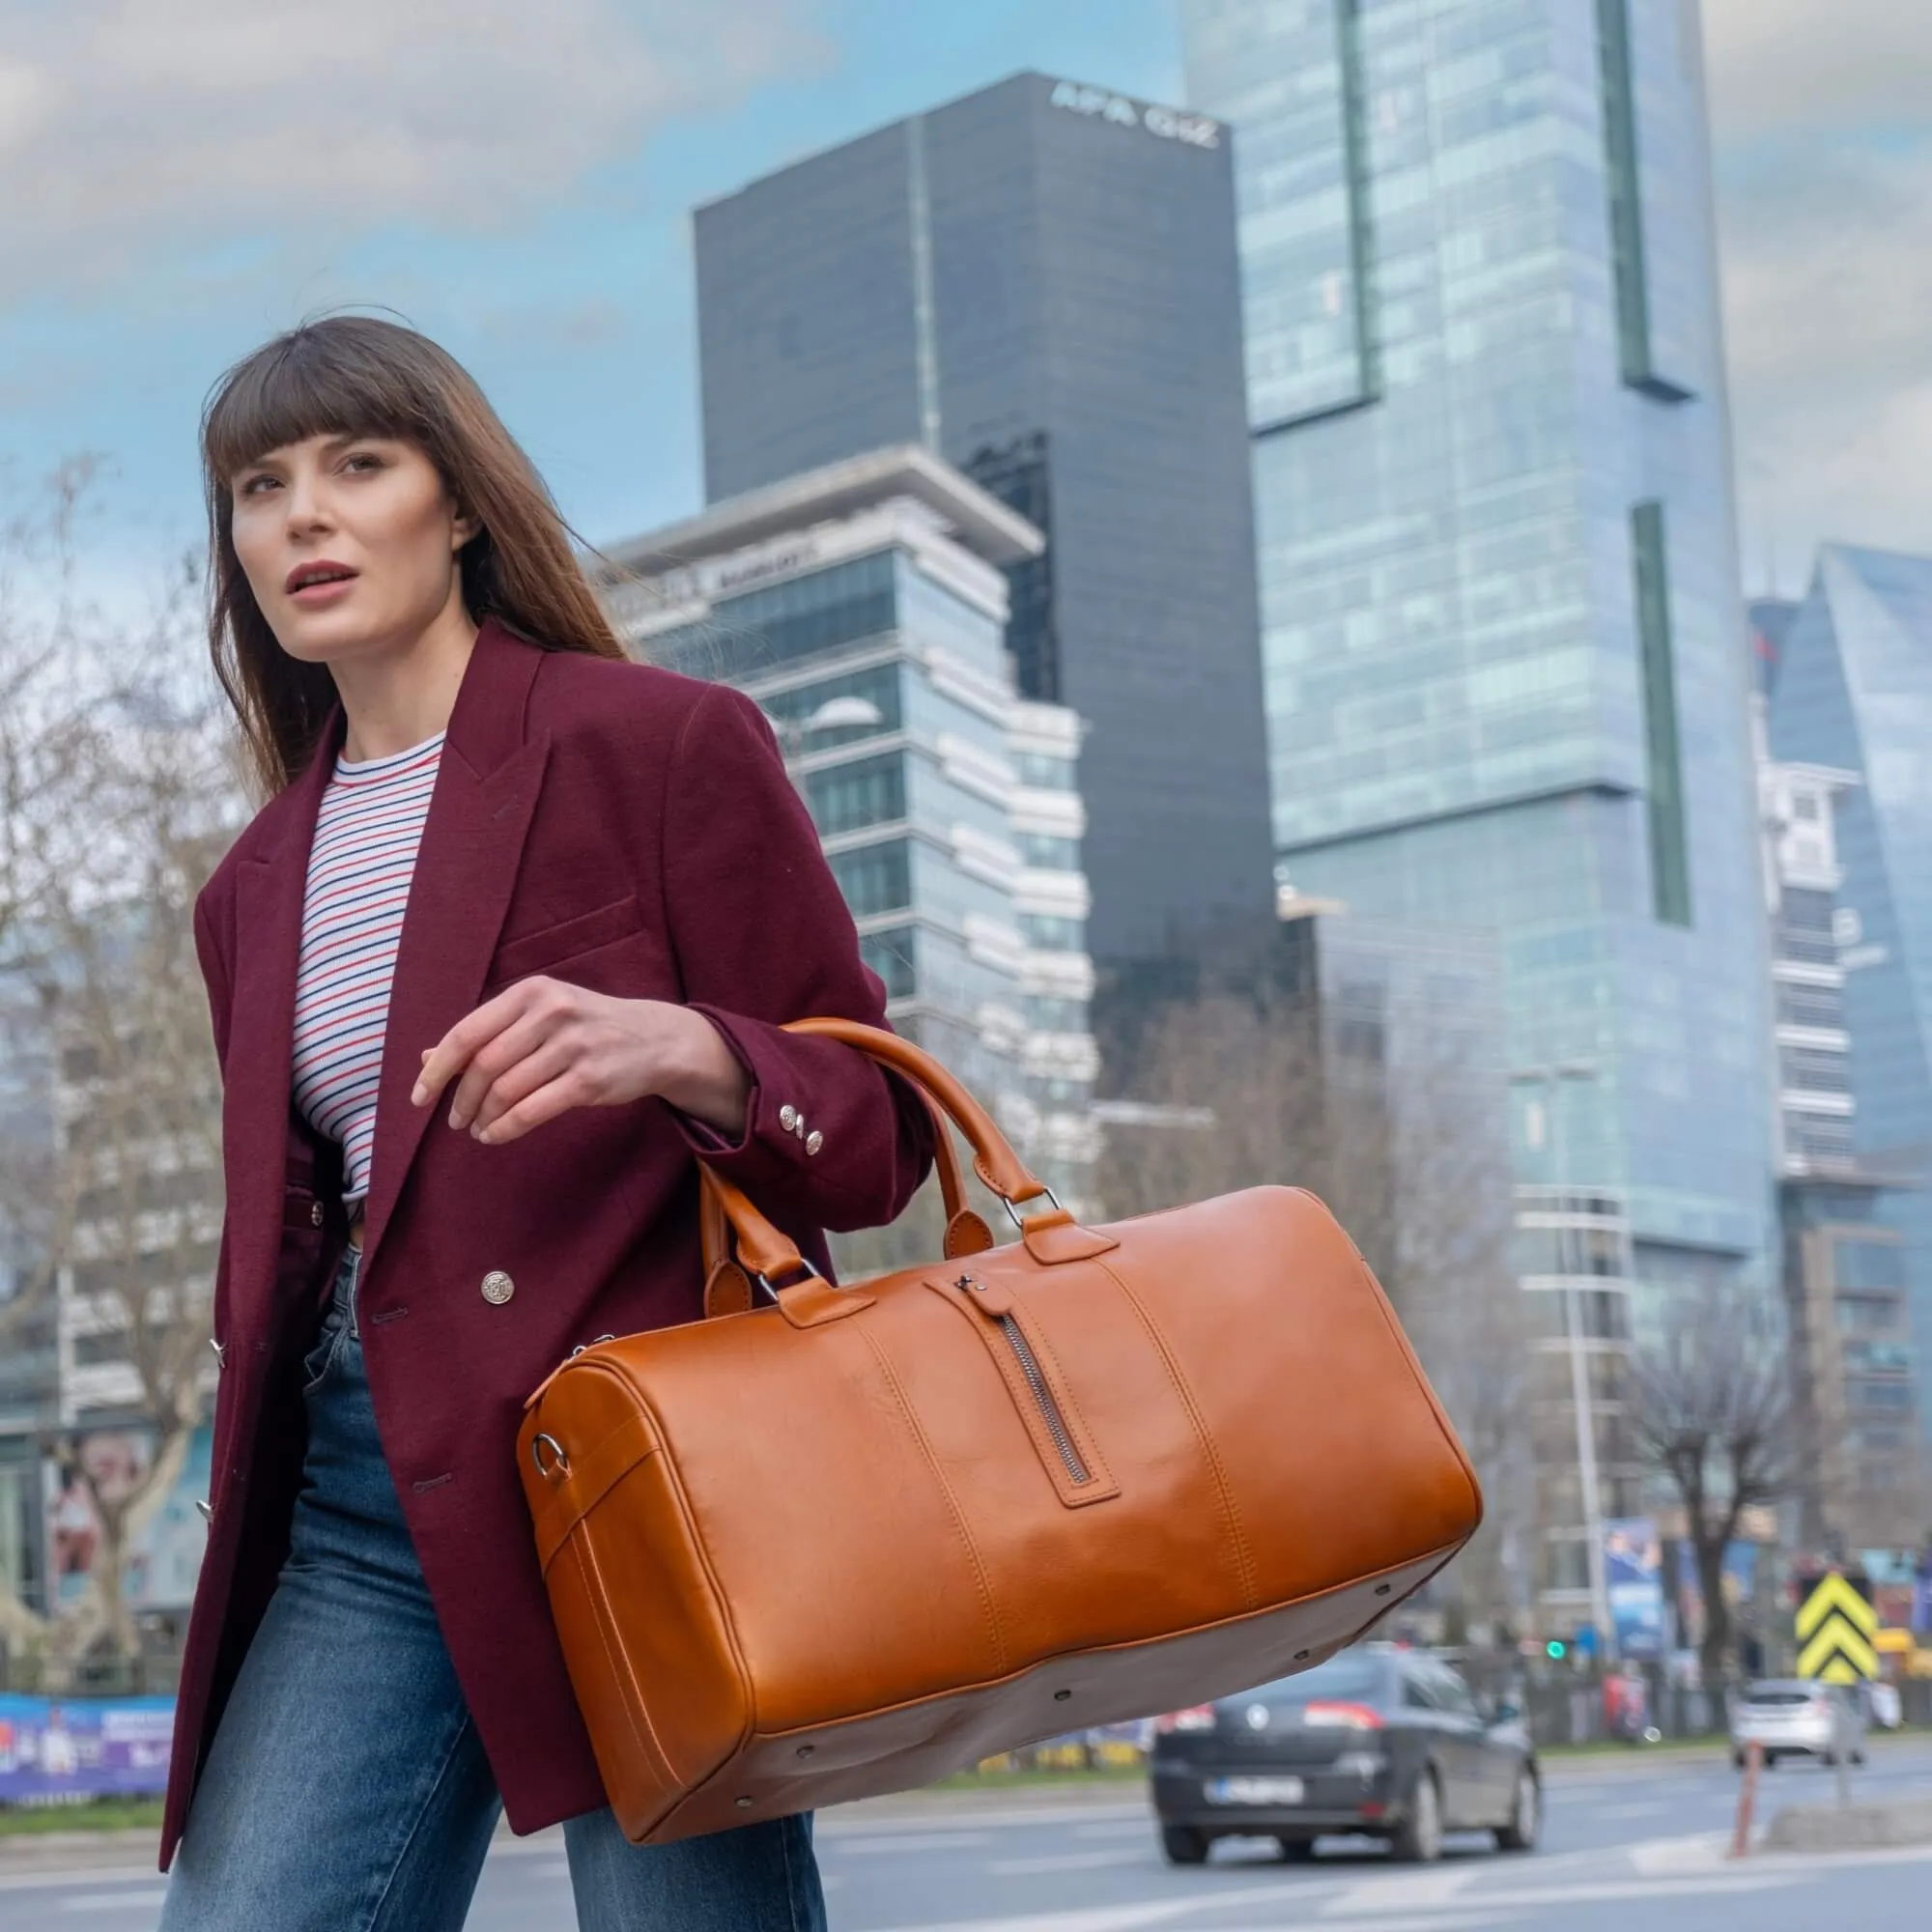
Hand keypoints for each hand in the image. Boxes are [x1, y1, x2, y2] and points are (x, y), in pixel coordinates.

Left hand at [410, 980, 750, 1144]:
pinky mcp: (590, 1079)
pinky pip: (533, 1110)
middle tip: (455, 1120)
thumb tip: (426, 1057)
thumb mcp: (539, 1016)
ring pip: (507, 1090)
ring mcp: (573, 1045)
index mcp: (531, 992)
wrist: (655, 1038)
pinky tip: (496, 1135)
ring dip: (483, 1117)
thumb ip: (487, 1033)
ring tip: (477, 1129)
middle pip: (484, 1065)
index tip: (419, 1097)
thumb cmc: (586, 1027)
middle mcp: (551, 1012)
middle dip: (461, 1099)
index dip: (437, 1068)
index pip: (467, 1032)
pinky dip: (506, 1128)